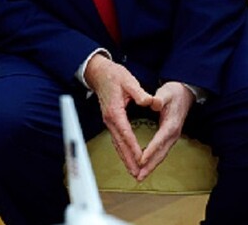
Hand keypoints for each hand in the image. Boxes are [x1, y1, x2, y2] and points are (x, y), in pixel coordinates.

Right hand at [84, 54, 153, 178]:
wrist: (98, 73)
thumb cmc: (114, 75)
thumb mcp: (128, 81)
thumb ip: (139, 93)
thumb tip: (149, 101)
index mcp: (115, 111)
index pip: (126, 133)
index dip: (134, 148)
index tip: (142, 159)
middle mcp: (110, 119)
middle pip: (120, 144)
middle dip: (129, 160)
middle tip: (138, 174)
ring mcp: (108, 121)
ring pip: (117, 144)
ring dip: (125, 158)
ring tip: (133, 172)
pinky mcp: (110, 120)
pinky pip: (116, 139)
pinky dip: (122, 151)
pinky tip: (126, 157)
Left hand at [136, 81, 193, 180]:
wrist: (184, 93)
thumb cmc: (173, 92)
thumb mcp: (166, 92)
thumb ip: (159, 99)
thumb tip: (154, 103)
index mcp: (171, 124)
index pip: (159, 140)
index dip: (150, 151)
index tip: (140, 160)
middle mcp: (172, 134)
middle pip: (161, 153)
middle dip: (149, 166)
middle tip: (138, 177)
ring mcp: (172, 137)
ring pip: (161, 155)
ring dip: (151, 166)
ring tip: (139, 176)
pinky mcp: (169, 137)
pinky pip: (160, 152)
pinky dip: (153, 160)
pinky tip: (144, 166)